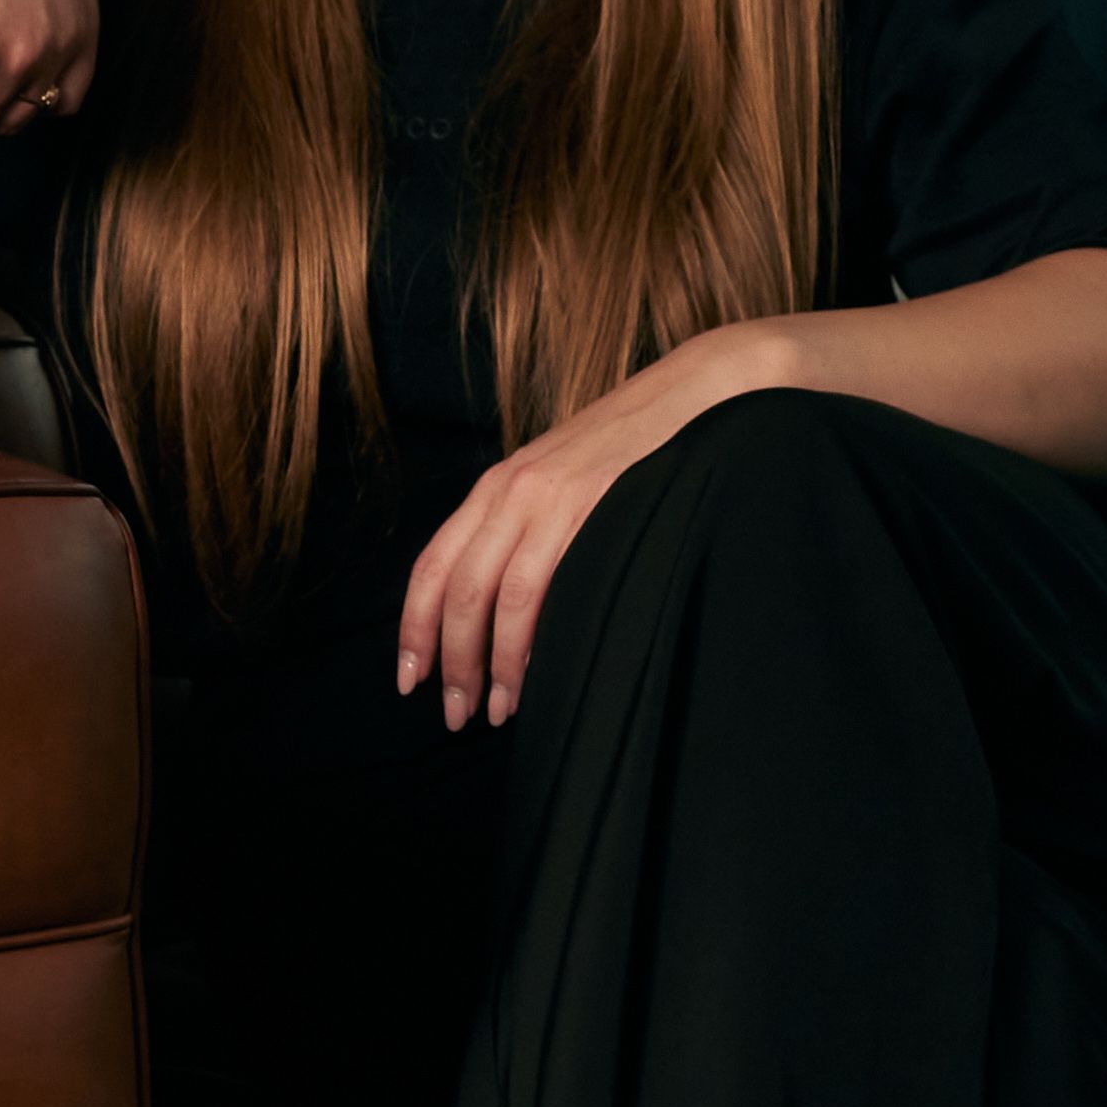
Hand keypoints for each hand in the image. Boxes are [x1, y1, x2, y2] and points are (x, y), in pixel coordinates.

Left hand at [396, 330, 777, 726]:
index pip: (433, 567)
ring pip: (494, 595)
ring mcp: (547, 496)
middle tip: (454, 714)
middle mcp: (509, 490)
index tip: (410, 679)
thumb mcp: (563, 479)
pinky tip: (534, 670)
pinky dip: (530, 635)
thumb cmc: (634, 447)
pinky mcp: (588, 504)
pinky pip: (541, 582)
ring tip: (497, 709)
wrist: (696, 392)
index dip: (414, 628)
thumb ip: (530, 527)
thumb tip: (504, 607)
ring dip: (490, 661)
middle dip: (450, 661)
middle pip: (455, 590)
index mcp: (496, 487)